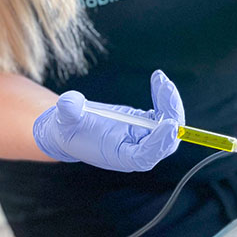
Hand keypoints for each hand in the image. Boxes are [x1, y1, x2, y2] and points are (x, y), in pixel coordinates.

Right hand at [33, 70, 183, 171]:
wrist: (72, 126)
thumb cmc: (67, 128)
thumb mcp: (64, 120)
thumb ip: (68, 111)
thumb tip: (67, 102)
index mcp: (120, 157)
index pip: (145, 156)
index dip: (159, 142)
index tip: (168, 123)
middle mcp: (136, 150)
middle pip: (166, 142)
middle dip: (172, 116)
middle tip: (167, 90)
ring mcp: (144, 137)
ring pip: (169, 126)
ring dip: (170, 103)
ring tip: (162, 81)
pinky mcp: (146, 124)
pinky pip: (163, 112)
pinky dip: (164, 97)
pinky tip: (158, 80)